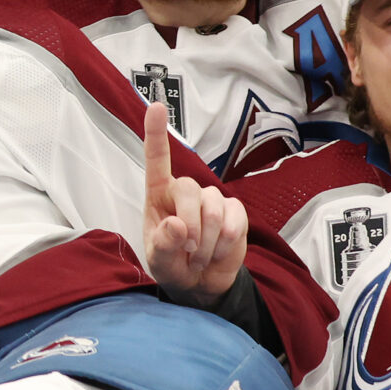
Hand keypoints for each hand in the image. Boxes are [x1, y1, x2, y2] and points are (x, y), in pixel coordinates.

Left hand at [142, 98, 246, 304]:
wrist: (201, 283)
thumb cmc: (172, 266)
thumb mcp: (159, 262)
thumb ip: (162, 245)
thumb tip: (176, 224)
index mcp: (158, 196)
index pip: (157, 160)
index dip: (156, 133)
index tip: (155, 106)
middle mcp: (185, 193)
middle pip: (190, 190)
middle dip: (190, 224)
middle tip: (187, 251)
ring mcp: (212, 200)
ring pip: (214, 208)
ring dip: (207, 240)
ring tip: (199, 256)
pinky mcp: (236, 212)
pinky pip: (235, 219)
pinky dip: (226, 241)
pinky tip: (218, 252)